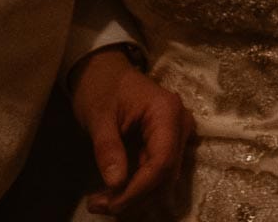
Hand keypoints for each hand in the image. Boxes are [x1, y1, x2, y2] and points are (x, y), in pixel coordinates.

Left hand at [70, 47, 194, 215]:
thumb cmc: (102, 87)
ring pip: (163, 179)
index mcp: (166, 112)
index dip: (140, 188)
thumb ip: (108, 148)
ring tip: (100, 202)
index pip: (163, 161)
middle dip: (135, 196)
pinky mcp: (166, 145)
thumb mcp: (99, 116)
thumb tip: (116, 184)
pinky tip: (112, 194)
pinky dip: (136, 188)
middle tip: (98, 205)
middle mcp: (179, 126)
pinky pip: (156, 173)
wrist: (105, 72)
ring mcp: (176, 136)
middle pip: (166, 174)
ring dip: (135, 196)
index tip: (112, 204)